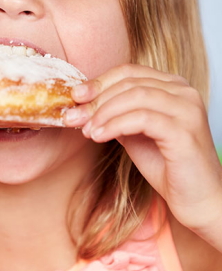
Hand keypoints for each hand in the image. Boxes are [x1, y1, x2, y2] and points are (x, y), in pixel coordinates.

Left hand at [64, 64, 221, 247]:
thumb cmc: (165, 163)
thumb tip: (82, 104)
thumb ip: (114, 113)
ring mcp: (187, 109)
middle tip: (73, 116)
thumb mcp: (132, 131)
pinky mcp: (185, 130)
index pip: (128, 72)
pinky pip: (142, 118)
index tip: (75, 95)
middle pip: (129, 82)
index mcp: (171, 86)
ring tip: (86, 130)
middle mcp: (183, 91)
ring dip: (103, 112)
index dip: (99, 81)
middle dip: (95, 99)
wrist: (196, 199)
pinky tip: (99, 136)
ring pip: (135, 96)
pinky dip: (115, 125)